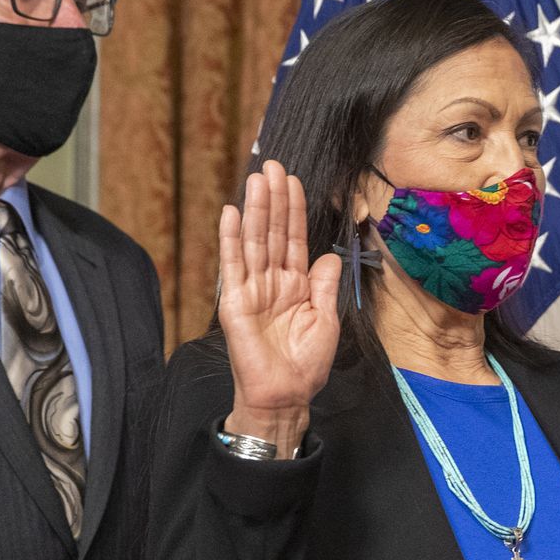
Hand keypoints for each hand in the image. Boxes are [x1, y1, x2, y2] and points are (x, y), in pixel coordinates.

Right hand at [218, 160, 342, 448]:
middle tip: (272, 165)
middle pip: (272, 232)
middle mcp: (272, 281)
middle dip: (273, 199)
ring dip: (254, 209)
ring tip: (256, 179)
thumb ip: (325, 285)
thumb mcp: (326, 319)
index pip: (293, 238)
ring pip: (254, 241)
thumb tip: (329, 256)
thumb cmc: (305, 363)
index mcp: (296, 284)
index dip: (293, 209)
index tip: (293, 180)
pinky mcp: (235, 302)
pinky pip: (233, 265)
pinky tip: (230, 213)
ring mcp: (252, 289)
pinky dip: (230, 239)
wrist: (286, 395)